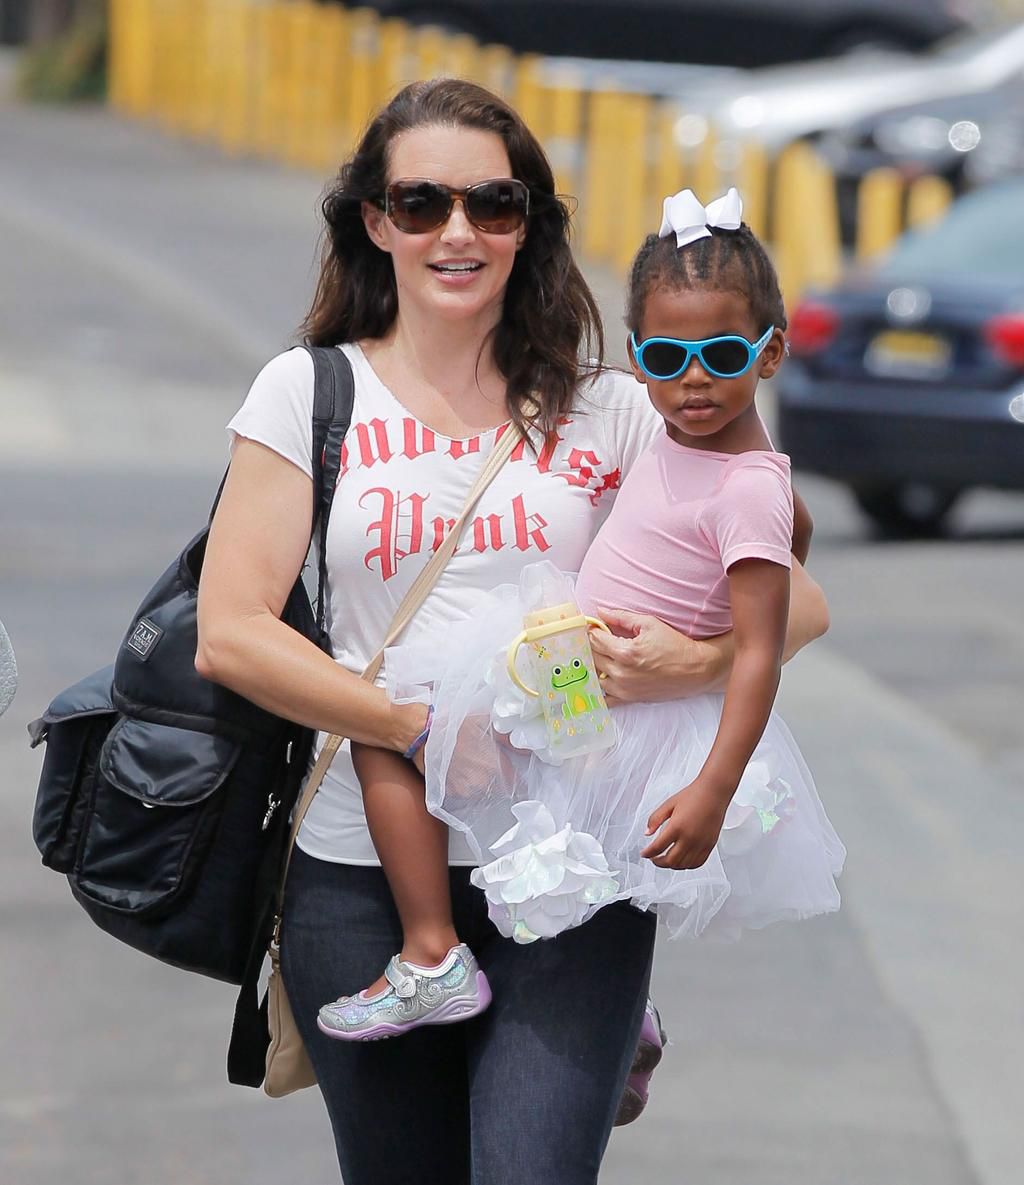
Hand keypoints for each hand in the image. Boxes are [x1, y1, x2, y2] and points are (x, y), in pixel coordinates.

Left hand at [589, 610, 730, 703]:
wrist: (695, 669)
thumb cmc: (674, 645)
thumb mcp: (649, 624)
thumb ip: (622, 617)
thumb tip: (600, 612)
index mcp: (626, 652)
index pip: (595, 639)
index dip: (592, 631)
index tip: (594, 627)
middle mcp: (622, 673)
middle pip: (593, 657)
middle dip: (593, 646)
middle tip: (599, 640)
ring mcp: (625, 688)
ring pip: (595, 676)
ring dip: (596, 666)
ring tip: (604, 657)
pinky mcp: (630, 698)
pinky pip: (605, 698)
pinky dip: (601, 689)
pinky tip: (604, 678)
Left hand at [640, 779, 728, 868]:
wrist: (714, 792)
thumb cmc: (693, 795)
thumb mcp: (668, 804)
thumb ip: (655, 819)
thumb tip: (647, 833)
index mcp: (677, 827)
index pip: (657, 847)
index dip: (648, 853)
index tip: (644, 854)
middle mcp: (689, 838)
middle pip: (670, 861)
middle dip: (658, 863)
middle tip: (654, 859)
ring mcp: (701, 843)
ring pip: (683, 865)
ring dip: (672, 865)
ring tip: (666, 860)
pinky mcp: (710, 845)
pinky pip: (698, 863)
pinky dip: (687, 866)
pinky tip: (682, 860)